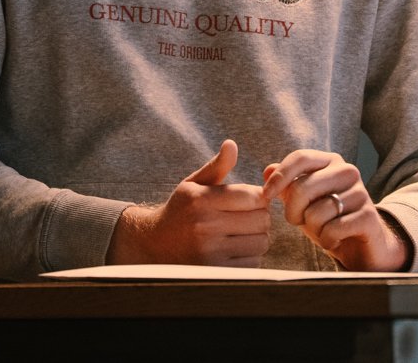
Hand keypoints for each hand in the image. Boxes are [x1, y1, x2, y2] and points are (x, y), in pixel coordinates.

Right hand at [107, 138, 269, 267]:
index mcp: (201, 200)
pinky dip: (251, 255)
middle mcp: (205, 226)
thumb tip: (231, 144)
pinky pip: (253, 262)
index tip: (251, 199)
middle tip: (249, 216)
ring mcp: (211, 252)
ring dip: (258, 236)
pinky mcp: (217, 272)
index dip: (258, 197)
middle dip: (260, 216)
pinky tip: (236, 248)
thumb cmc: (181, 210)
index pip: (252, 197)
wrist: (156, 245)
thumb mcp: (194, 185)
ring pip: (261, 242)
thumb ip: (216, 166)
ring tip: (243, 232)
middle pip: (261, 220)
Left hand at [262, 149, 407, 271]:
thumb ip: (287, 184)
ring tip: (322, 231)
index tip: (266, 195)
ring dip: (313, 229)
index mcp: (331, 161)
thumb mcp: (305, 201)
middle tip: (296, 222)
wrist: (363, 245)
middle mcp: (348, 171)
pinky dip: (326, 240)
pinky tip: (333, 240)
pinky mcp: (368, 216)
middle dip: (292, 211)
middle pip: (302, 188)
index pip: (300, 158)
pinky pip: (332, 229)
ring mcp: (360, 193)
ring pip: (316, 213)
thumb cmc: (329, 219)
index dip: (280, 176)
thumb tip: (267, 171)